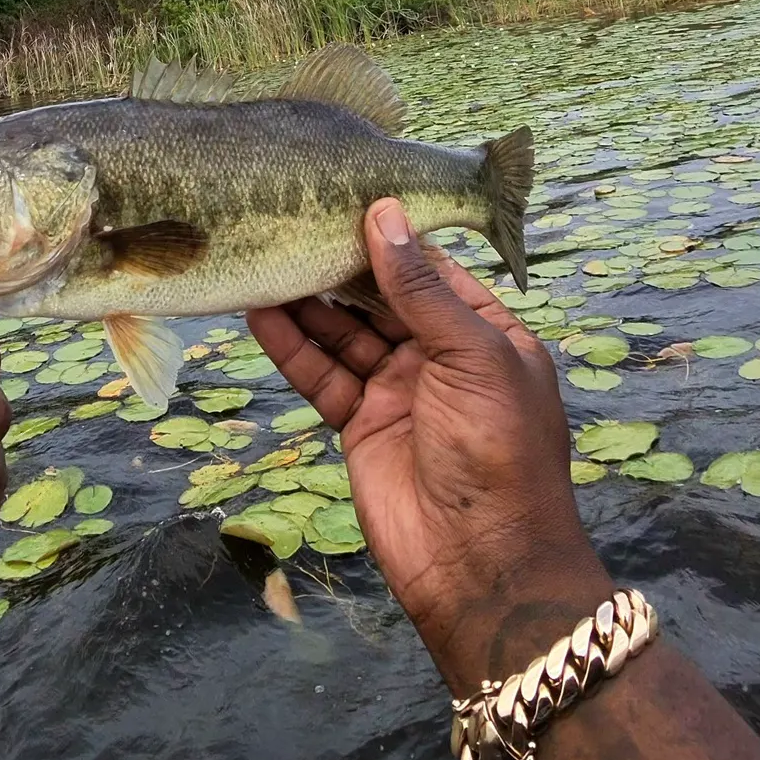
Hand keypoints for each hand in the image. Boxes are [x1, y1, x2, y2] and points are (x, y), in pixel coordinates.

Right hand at [248, 199, 611, 690]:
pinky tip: (261, 314)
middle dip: (341, 264)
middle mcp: (441, 357)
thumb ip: (421, 289)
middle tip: (292, 220)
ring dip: (309, 301)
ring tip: (267, 256)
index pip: (432, 270)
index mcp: (485, 335)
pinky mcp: (359, 425)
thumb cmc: (498, 451)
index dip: (390, 236)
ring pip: (344, 333)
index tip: (344, 195)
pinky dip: (293, 347)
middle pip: (382, 297)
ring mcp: (397, 391)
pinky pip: (322, 375)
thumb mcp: (472, 357)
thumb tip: (384, 214)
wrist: (481, 564)